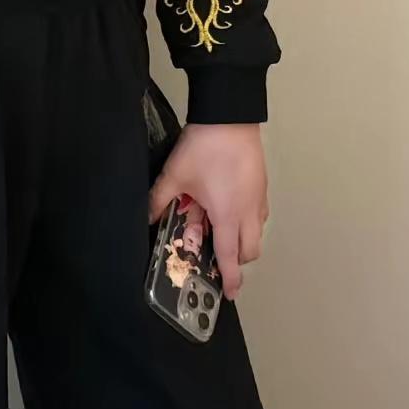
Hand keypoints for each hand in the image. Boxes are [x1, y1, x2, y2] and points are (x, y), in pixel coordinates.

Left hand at [148, 122, 269, 301]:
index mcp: (228, 215)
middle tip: (220, 257)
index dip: (230, 279)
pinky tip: (232, 204)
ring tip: (223, 229)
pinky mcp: (262, 182)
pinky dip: (250, 219)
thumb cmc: (204, 147)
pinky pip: (260, 211)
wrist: (230, 114)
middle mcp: (248, 211)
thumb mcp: (175, 174)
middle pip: (251, 249)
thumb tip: (147, 218)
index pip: (231, 257)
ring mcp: (258, 196)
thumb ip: (159, 199)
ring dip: (245, 238)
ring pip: (258, 230)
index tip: (229, 294)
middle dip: (238, 260)